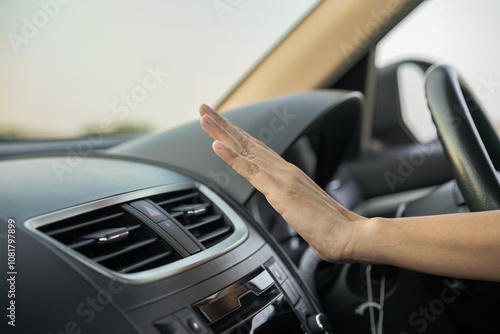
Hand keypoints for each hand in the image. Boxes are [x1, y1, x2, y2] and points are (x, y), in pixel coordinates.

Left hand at [199, 104, 366, 261]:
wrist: (348, 235)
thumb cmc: (328, 227)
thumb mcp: (301, 211)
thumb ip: (290, 202)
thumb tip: (286, 205)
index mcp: (287, 174)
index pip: (256, 149)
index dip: (236, 135)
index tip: (220, 124)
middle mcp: (283, 169)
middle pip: (247, 142)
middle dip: (224, 124)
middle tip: (205, 109)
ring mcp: (281, 177)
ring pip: (245, 150)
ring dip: (222, 132)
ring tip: (205, 117)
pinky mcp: (280, 190)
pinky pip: (251, 170)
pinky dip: (232, 157)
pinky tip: (217, 145)